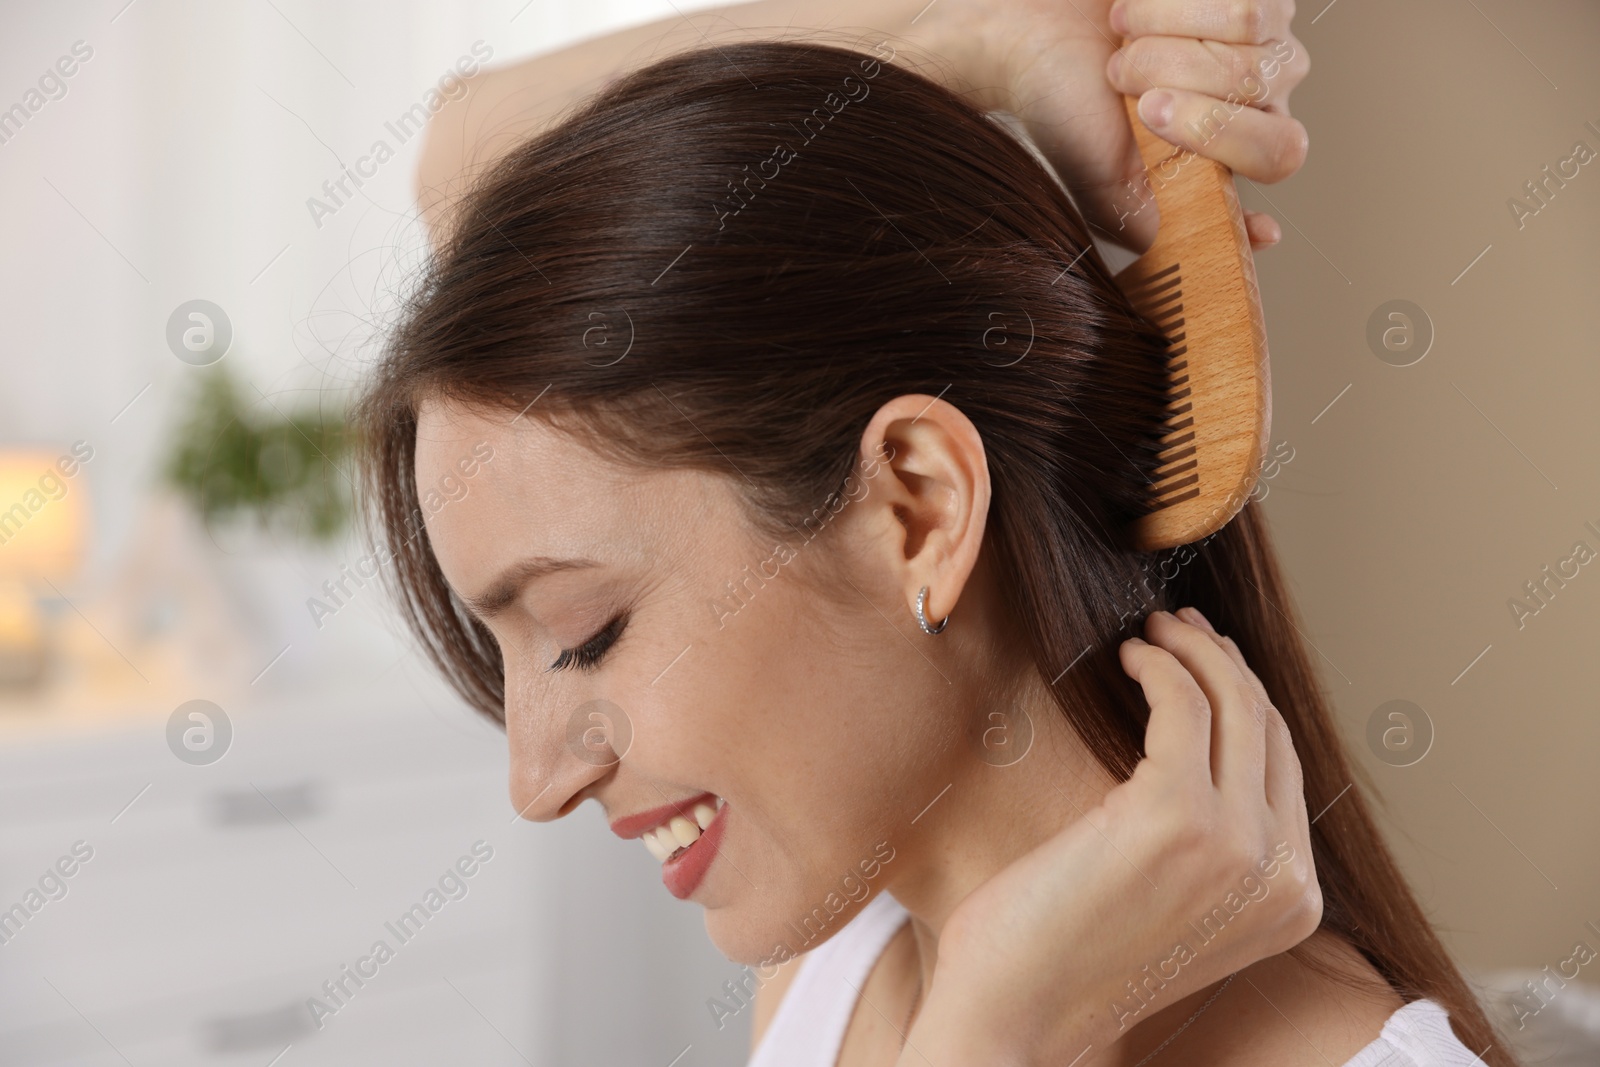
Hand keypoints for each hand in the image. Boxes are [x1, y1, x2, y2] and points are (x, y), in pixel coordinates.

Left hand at [900, 608, 1322, 1066]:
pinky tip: (1127, 656)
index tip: (1208, 659)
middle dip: (1225, 663)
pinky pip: (1182, 704)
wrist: (1015, 1014)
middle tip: (1179, 627)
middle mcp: (1282, 876)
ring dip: (1191, 651)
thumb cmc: (1069, 954)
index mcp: (1292, 902)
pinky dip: (1158, 665)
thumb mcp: (1173, 902)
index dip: (1249, 701)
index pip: (1286, 769)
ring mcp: (1237, 845)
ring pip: (1234, 704)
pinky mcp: (1176, 814)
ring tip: (1150, 631)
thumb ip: (1211, 844)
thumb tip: (1204, 750)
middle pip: (1267, 727)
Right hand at [914, 0, 1309, 251]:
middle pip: (1256, 85)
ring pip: (1247, 34)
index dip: (1223, 133)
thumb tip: (1256, 239)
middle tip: (1123, 88)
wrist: (1030, 40)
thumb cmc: (1068, 112)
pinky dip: (1168, 7)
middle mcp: (1262, 97)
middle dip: (1172, 81)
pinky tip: (1136, 16)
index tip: (1154, 117)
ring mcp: (1264, 37)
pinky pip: (1239, 2)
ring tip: (1124, 49)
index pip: (1280, 153)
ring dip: (1165, 41)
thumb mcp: (1110, 189)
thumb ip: (1171, 226)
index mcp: (1236, 155)